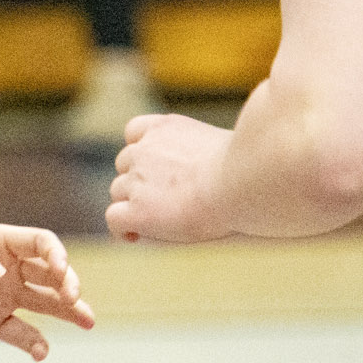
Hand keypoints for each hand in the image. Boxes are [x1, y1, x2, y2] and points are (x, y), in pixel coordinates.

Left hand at [0, 225, 94, 359]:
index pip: (41, 243)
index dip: (57, 255)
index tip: (60, 273)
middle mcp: (6, 268)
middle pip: (51, 273)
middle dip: (69, 284)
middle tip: (76, 301)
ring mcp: (0, 297)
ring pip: (45, 303)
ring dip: (68, 311)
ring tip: (88, 321)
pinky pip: (21, 333)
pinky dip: (34, 343)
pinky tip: (41, 353)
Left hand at [107, 113, 235, 243]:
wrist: (243, 182)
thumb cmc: (249, 169)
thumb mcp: (225, 145)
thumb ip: (203, 152)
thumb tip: (207, 168)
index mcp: (165, 127)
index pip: (135, 131)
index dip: (141, 151)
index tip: (154, 169)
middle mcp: (144, 149)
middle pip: (125, 165)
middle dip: (138, 182)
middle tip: (161, 203)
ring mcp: (136, 179)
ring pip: (118, 192)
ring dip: (132, 205)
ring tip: (158, 221)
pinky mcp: (137, 210)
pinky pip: (114, 219)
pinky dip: (122, 228)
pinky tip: (135, 235)